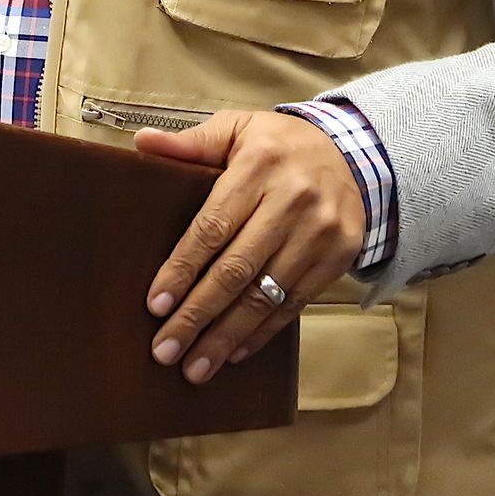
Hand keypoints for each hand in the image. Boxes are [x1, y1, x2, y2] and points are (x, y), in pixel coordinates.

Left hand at [135, 110, 364, 383]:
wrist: (352, 153)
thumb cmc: (279, 144)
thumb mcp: (237, 128)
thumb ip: (190, 143)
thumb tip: (142, 142)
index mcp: (259, 164)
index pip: (213, 226)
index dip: (183, 268)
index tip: (156, 304)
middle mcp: (292, 199)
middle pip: (237, 269)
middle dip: (197, 314)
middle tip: (165, 349)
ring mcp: (320, 231)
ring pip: (265, 294)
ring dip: (227, 335)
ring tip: (195, 367)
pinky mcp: (339, 256)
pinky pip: (294, 303)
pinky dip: (263, 332)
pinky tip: (235, 352)